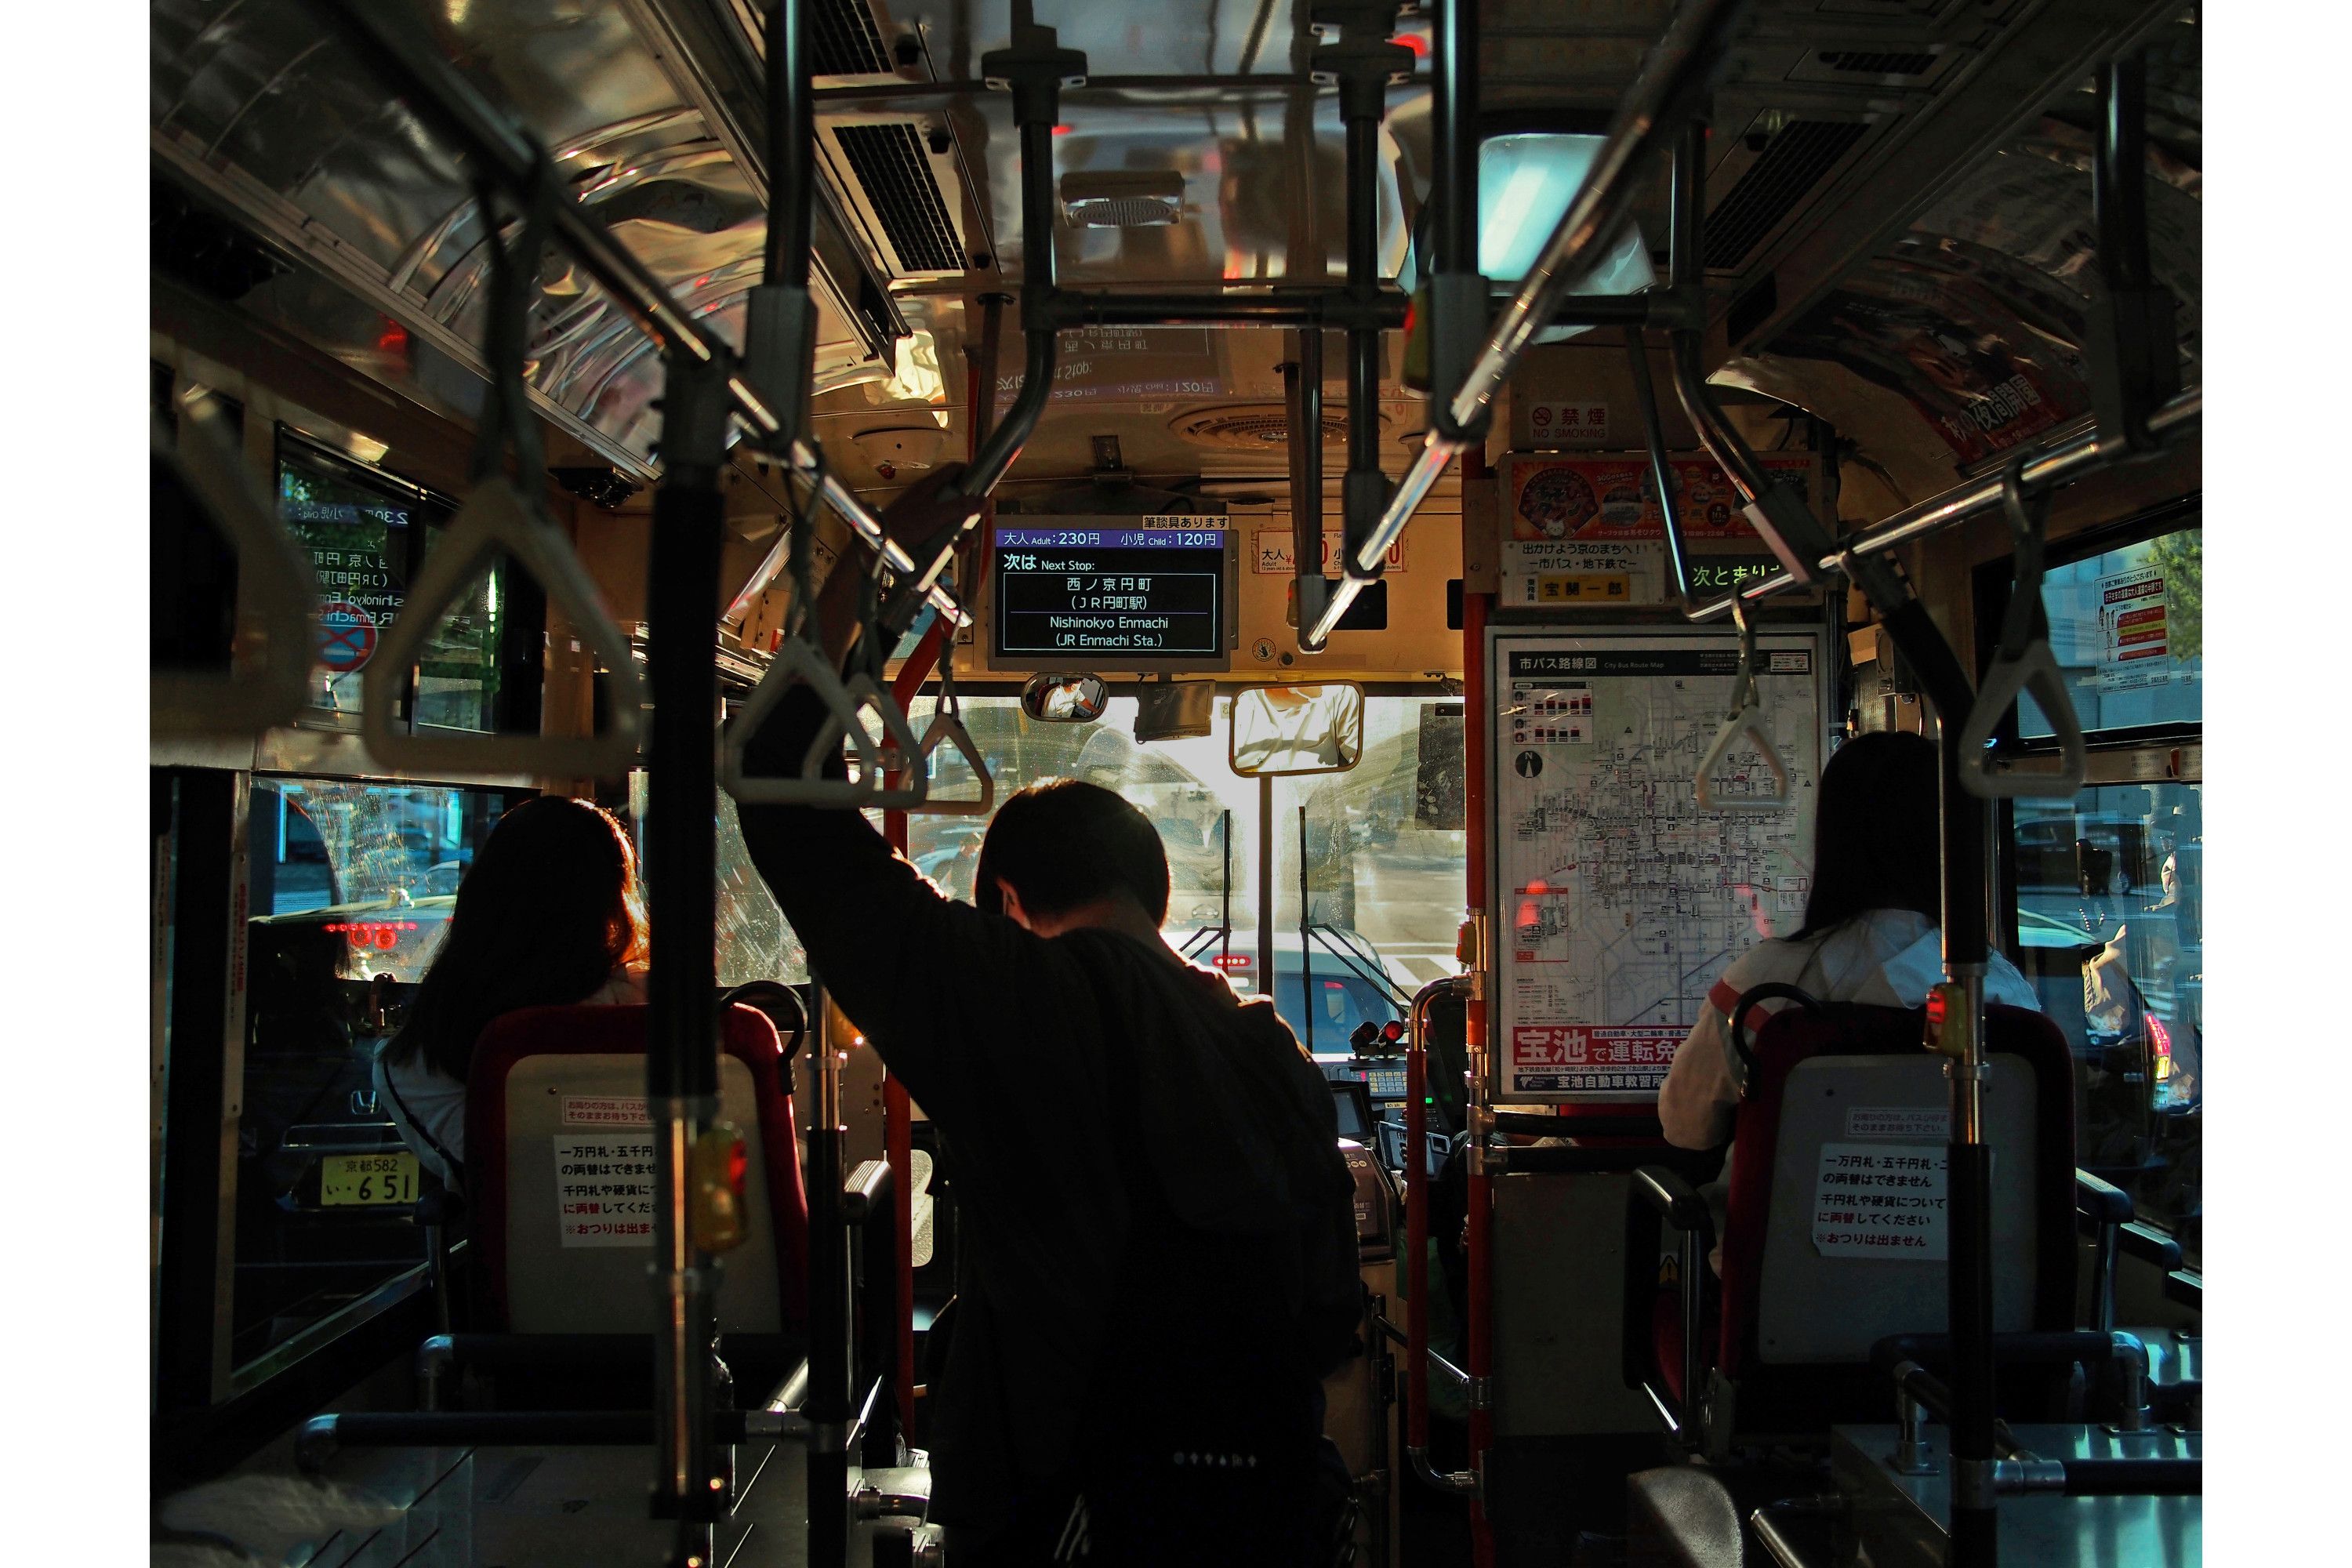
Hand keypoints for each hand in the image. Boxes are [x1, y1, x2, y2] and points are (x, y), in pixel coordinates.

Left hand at [808, 463, 983, 660]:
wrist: (878, 550)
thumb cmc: (904, 526)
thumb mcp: (936, 516)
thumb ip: (961, 508)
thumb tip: (985, 501)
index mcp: (929, 486)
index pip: (954, 470)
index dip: (971, 474)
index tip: (985, 486)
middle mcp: (928, 498)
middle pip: (958, 497)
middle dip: (971, 510)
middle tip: (983, 519)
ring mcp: (926, 516)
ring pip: (953, 519)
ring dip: (963, 531)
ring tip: (966, 544)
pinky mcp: (924, 534)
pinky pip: (944, 534)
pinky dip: (952, 542)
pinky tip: (956, 551)